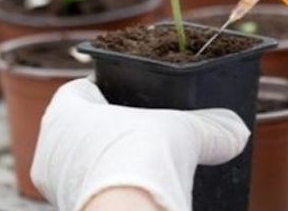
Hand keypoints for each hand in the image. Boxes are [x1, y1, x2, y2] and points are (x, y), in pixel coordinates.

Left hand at [30, 78, 249, 210]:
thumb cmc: (141, 157)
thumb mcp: (184, 132)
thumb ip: (209, 128)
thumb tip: (237, 132)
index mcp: (64, 111)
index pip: (79, 90)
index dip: (104, 88)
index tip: (127, 93)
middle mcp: (50, 146)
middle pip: (81, 129)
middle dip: (110, 129)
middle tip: (142, 130)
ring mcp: (55, 184)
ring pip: (83, 163)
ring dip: (109, 162)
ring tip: (144, 166)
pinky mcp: (69, 210)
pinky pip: (89, 193)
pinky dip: (110, 191)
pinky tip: (136, 194)